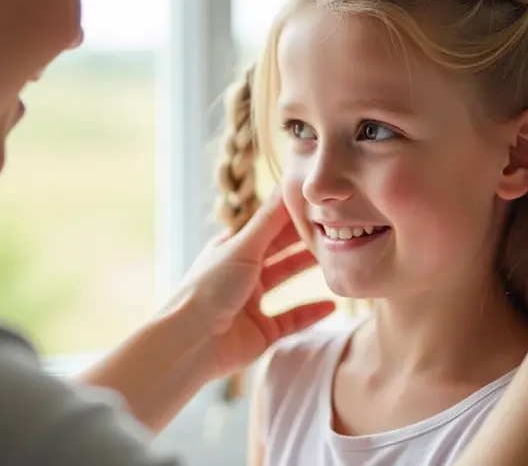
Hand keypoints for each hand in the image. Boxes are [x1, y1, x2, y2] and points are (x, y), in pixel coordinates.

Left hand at [176, 191, 335, 379]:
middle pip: (279, 252)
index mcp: (231, 249)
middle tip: (336, 230)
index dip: (292, 217)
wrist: (190, 342)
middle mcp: (242, 273)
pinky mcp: (261, 332)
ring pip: (286, 282)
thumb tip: (286, 184)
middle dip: (305, 242)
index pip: (267, 227)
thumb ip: (269, 220)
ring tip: (337, 261)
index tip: (321, 206)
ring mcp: (251, 303)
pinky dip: (311, 312)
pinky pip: (292, 319)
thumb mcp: (242, 248)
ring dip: (308, 271)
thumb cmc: (209, 288)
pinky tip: (332, 305)